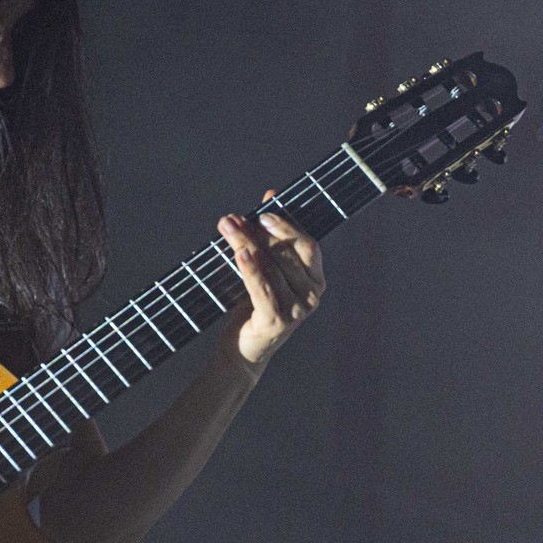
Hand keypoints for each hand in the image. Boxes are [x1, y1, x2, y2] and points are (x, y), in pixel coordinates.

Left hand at [217, 202, 324, 376]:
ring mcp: (298, 310)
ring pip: (271, 267)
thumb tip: (271, 194)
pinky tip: (239, 252)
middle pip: (286, 253)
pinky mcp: (278, 321)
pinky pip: (262, 287)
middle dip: (258, 232)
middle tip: (232, 218)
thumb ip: (270, 234)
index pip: (308, 245)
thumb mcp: (265, 266)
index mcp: (316, 279)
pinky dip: (250, 268)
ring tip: (227, 227)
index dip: (287, 226)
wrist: (244, 348)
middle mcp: (312, 295)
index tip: (263, 211)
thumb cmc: (255, 305)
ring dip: (246, 243)